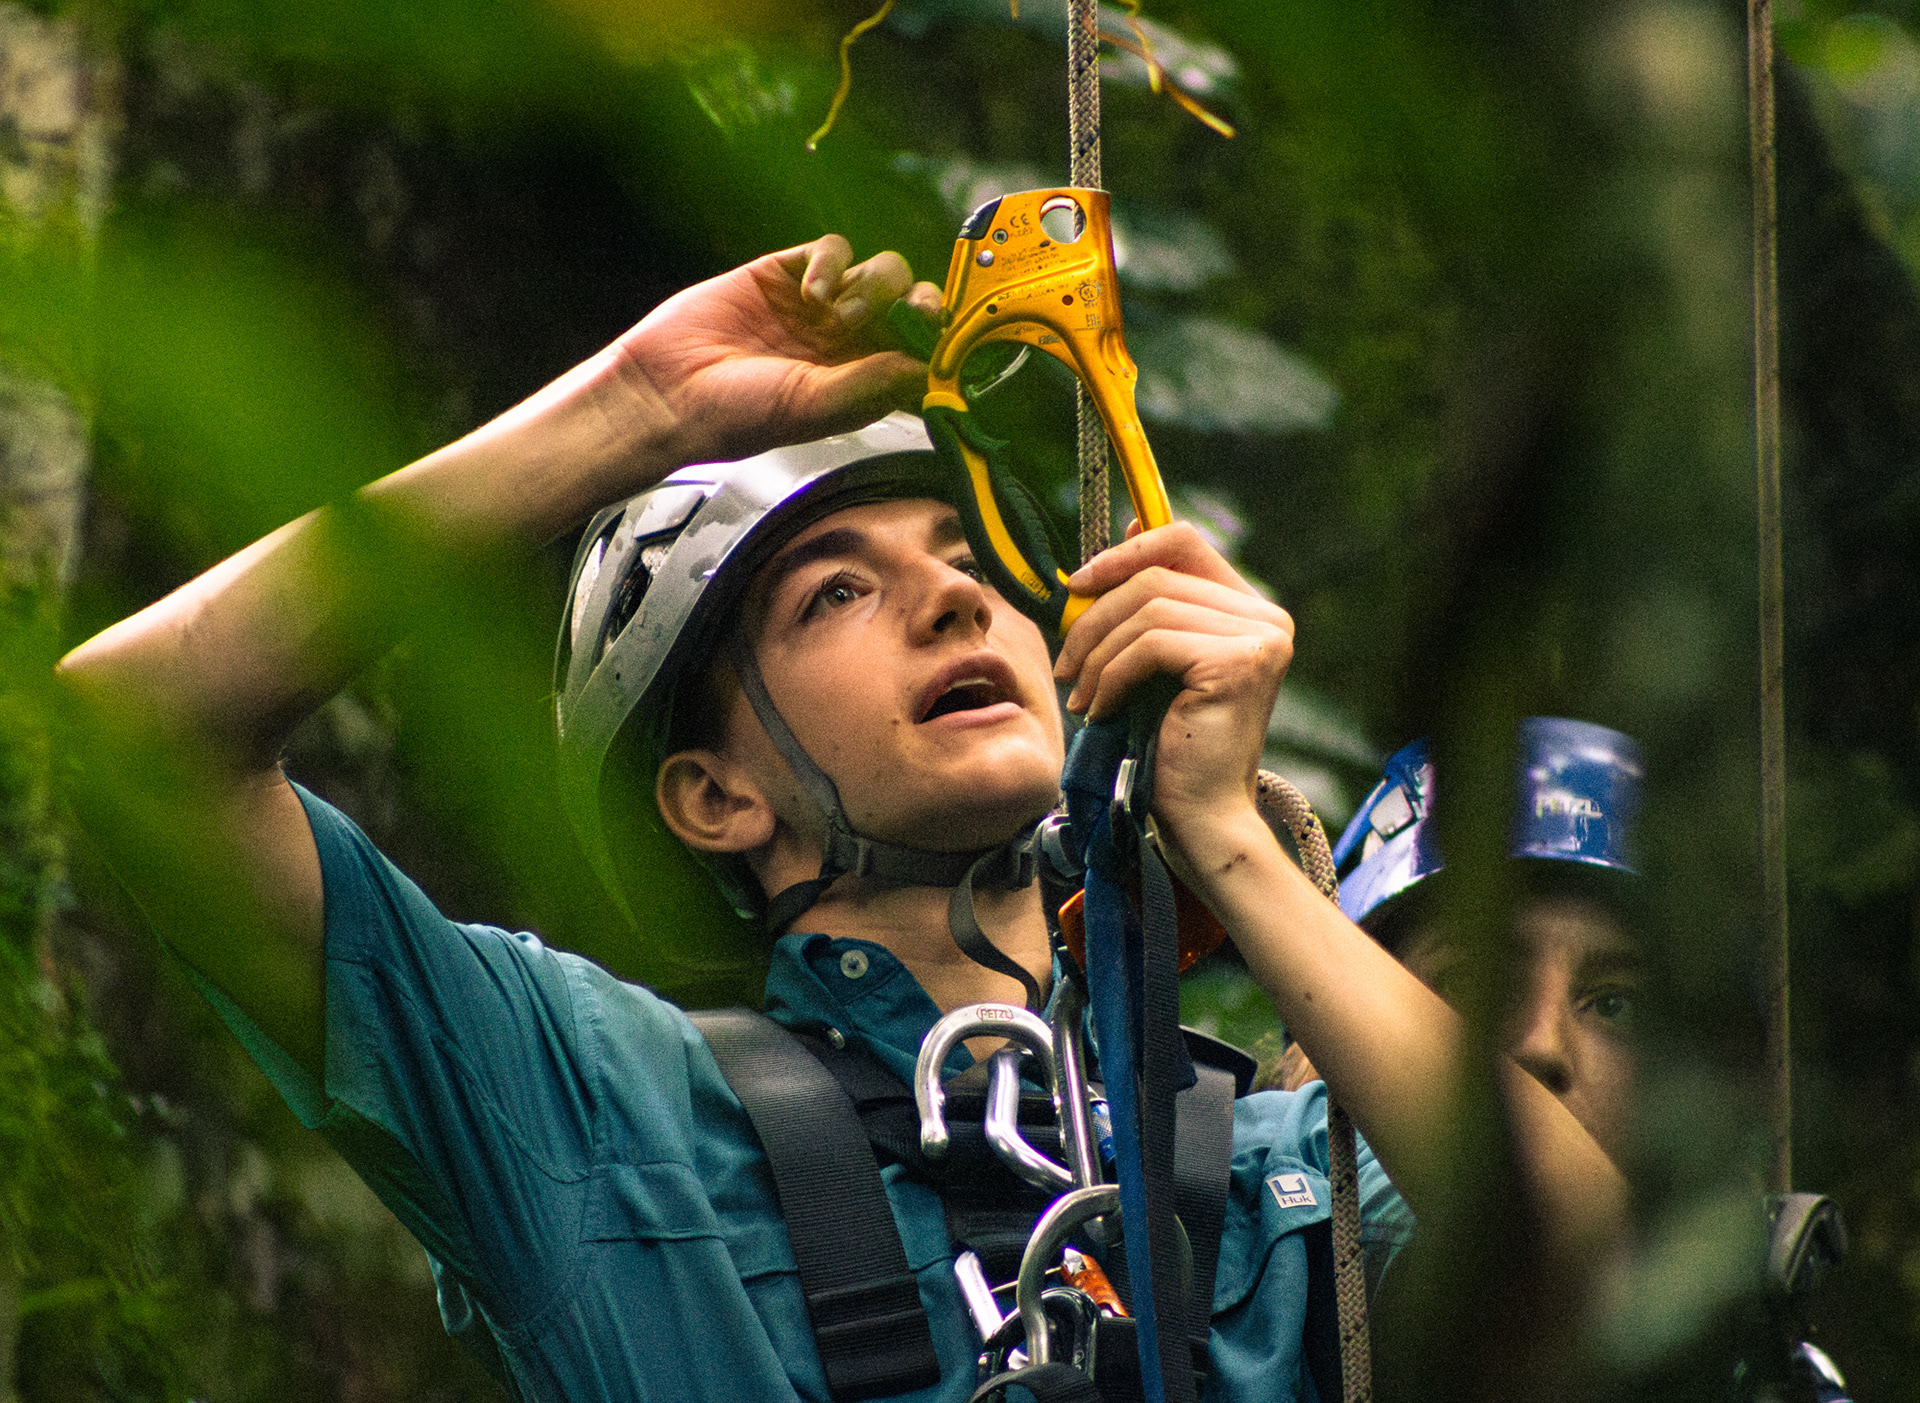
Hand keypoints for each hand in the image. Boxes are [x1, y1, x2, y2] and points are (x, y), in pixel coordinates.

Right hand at [612, 235, 943, 468]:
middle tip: (911, 316)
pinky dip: (831, 263)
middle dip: (920, 306)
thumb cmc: (736, 415)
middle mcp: (848, 344)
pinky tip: (809, 293)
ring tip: (834, 317)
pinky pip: (832, 250)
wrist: (668, 392)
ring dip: (873, 287)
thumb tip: (924, 369)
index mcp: (863, 382)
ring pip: (880, 273)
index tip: (943, 341)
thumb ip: (869, 385)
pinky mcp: (786, 273)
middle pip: (911, 307)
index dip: (940, 343)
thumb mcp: (812, 406)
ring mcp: (819, 306)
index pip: (922, 354)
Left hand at [1052, 522, 1294, 861]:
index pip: (1183, 543)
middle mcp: (1266, 617)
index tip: (1079, 583)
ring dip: (1097, 653)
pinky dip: (1112, 675)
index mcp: (1251, 609)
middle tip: (1065, 661)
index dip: (1125, 552)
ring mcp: (1259, 638)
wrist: (1198, 816)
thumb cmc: (1169, 743)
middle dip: (1095, 616)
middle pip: (1157, 576)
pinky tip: (1100, 710)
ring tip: (1081, 695)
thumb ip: (1149, 601)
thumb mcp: (1154, 660)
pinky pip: (1150, 644)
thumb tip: (1130, 523)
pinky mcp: (1238, 662)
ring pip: (1147, 609)